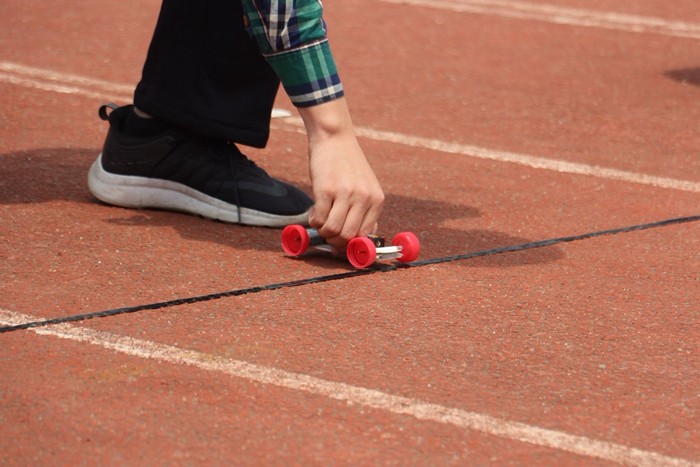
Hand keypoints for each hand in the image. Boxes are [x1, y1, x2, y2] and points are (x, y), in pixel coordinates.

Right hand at [299, 99, 383, 249]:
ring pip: (332, 230)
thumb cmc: (348, 164)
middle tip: (327, 234)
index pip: (365, 235)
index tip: (341, 244)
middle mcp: (364, 197)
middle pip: (348, 236)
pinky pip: (318, 218)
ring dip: (322, 230)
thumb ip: (365, 210)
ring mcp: (345, 193)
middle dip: (335, 241)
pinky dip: (313, 220)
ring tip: (320, 220)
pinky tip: (314, 211)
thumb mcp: (365, 186)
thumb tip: (362, 237)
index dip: (351, 244)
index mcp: (376, 199)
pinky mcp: (326, 189)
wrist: (334, 138)